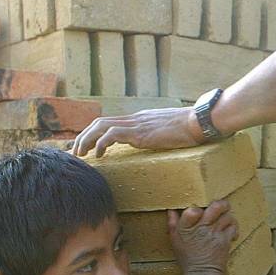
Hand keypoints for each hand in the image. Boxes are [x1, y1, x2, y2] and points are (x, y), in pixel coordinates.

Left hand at [71, 107, 203, 156]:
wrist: (199, 121)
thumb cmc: (191, 128)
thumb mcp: (170, 131)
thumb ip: (159, 135)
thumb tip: (158, 143)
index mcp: (140, 119)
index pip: (109, 122)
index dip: (93, 133)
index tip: (85, 147)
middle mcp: (135, 119)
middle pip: (99, 121)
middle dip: (83, 136)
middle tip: (75, 153)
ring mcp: (137, 124)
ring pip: (100, 125)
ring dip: (86, 140)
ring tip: (81, 155)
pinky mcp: (141, 133)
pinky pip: (113, 134)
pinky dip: (100, 143)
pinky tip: (98, 155)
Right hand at [169, 201, 237, 274]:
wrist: (202, 273)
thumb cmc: (188, 256)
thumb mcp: (175, 239)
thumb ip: (173, 223)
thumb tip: (171, 210)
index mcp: (186, 228)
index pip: (193, 210)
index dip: (197, 207)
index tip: (199, 210)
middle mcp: (201, 229)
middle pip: (216, 207)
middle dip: (220, 204)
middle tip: (220, 207)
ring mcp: (215, 234)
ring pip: (227, 216)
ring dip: (227, 216)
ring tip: (224, 219)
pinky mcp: (225, 240)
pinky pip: (233, 227)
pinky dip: (233, 227)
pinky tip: (229, 230)